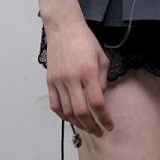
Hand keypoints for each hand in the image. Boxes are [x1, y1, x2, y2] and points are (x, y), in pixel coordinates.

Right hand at [44, 20, 113, 136]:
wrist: (63, 28)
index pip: (97, 102)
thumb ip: (103, 79)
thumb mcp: (102, 57)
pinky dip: (62, 115)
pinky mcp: (49, 81)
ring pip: (67, 111)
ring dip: (78, 123)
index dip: (104, 118)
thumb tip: (100, 98)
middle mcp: (72, 79)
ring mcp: (58, 81)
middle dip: (91, 125)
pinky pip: (54, 104)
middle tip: (99, 132)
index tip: (110, 126)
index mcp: (88, 72)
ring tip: (87, 127)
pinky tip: (70, 118)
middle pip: (81, 111)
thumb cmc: (85, 40)